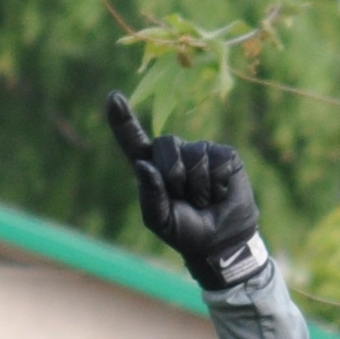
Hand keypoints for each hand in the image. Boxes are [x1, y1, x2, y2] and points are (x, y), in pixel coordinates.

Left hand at [107, 94, 262, 285]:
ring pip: (194, 155)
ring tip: (203, 201)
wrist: (221, 240)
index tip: (113, 97)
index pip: (133, 141)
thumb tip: (144, 165)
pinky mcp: (225, 154)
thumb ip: (150, 196)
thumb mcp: (161, 220)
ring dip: (198, 187)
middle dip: (173, 176)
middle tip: (184, 200)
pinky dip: (217, 184)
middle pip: (165, 145)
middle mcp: (175, 154)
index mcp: (152, 168)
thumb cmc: (185, 231)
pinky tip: (219, 194)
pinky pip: (217, 161)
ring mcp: (200, 151)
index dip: (123, 121)